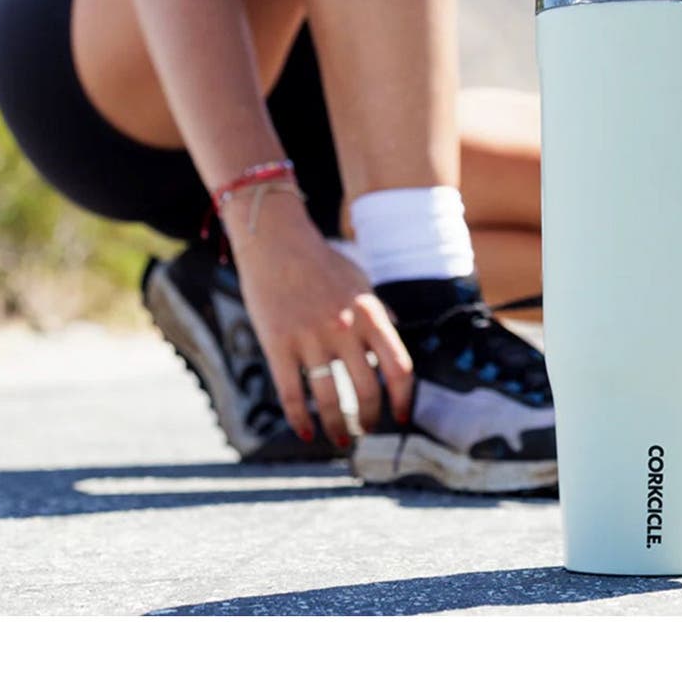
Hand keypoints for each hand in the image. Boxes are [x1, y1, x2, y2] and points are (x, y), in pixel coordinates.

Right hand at [225, 196, 413, 446]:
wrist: (276, 241)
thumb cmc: (320, 262)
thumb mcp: (360, 282)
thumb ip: (378, 313)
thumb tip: (396, 335)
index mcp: (370, 314)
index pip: (399, 367)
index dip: (405, 399)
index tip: (403, 417)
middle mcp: (345, 328)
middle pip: (368, 389)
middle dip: (370, 419)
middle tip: (366, 430)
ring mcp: (310, 338)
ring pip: (331, 398)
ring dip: (338, 427)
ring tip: (341, 439)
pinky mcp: (278, 344)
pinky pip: (292, 393)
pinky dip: (301, 420)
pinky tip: (306, 433)